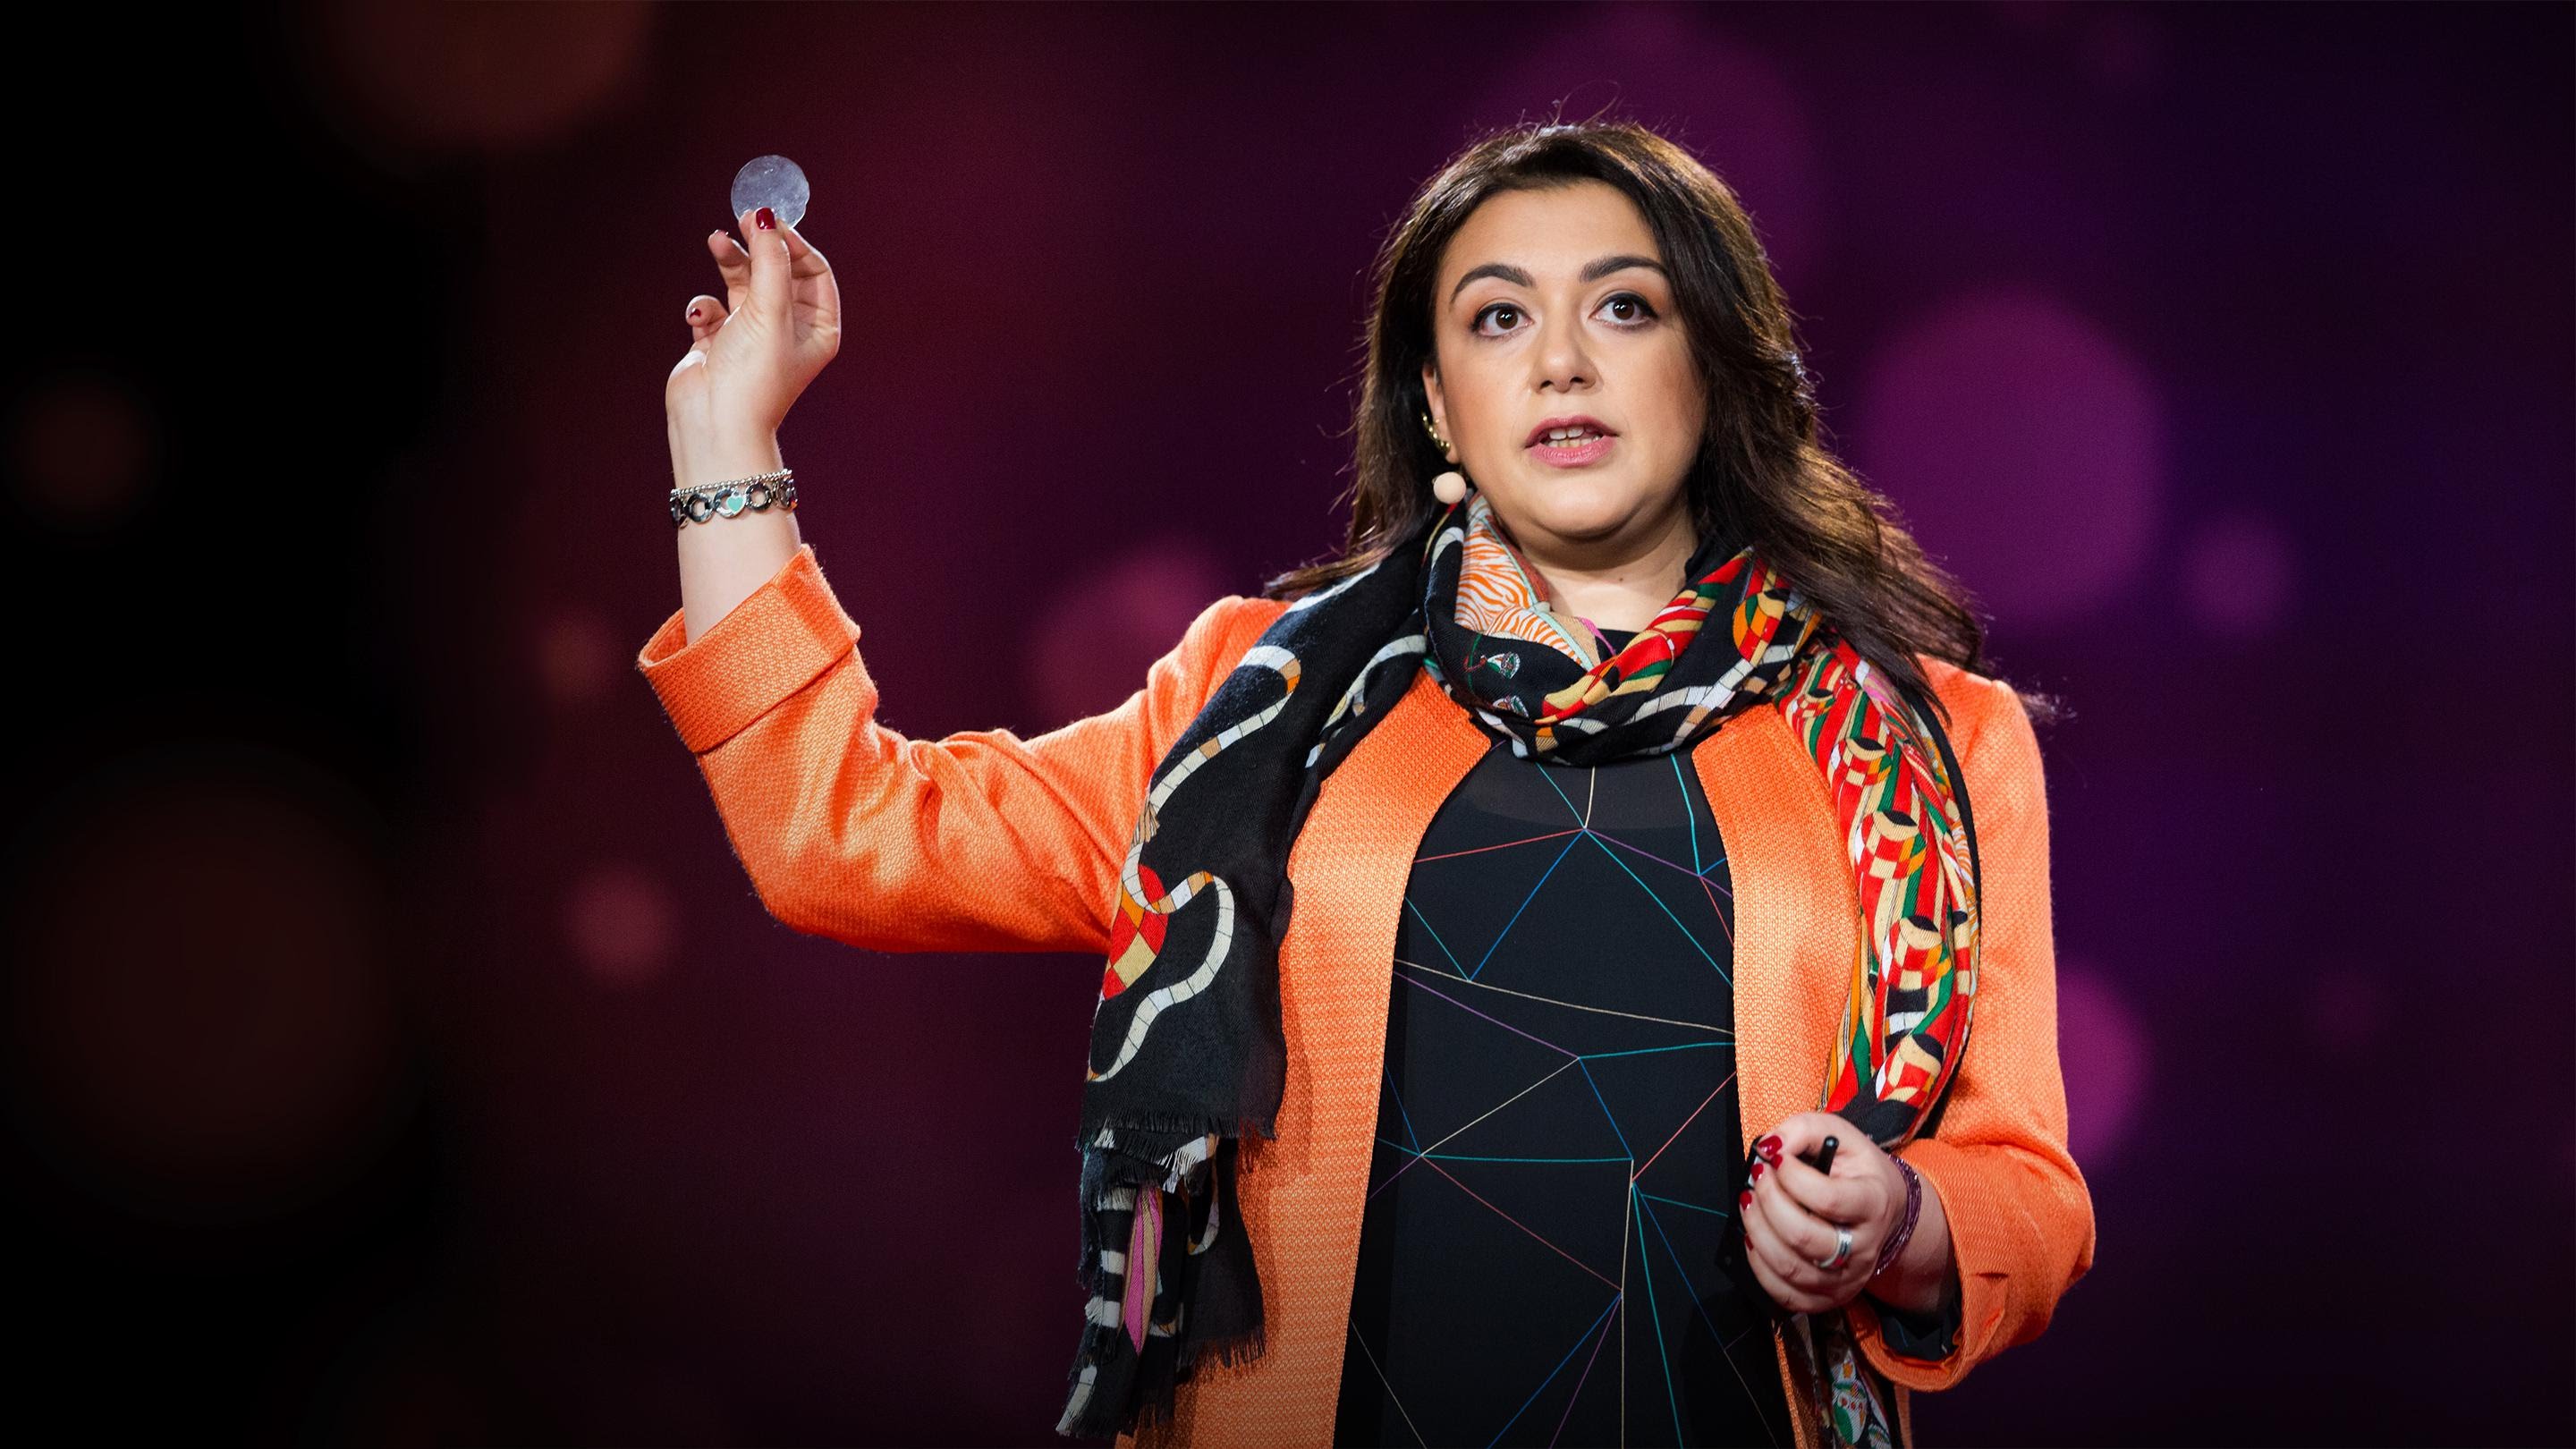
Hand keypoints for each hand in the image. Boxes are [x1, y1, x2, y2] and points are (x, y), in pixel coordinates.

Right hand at [666, 207, 840, 451]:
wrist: (714, 422)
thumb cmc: (753, 375)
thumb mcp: (770, 310)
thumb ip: (770, 260)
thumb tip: (766, 217)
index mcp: (818, 329)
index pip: (814, 272)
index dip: (794, 243)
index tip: (772, 221)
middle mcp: (788, 331)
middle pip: (777, 272)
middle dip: (760, 246)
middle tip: (742, 219)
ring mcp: (752, 336)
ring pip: (743, 284)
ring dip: (731, 262)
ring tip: (716, 241)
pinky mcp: (719, 342)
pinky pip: (713, 309)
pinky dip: (705, 307)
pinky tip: (701, 318)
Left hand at [1739, 1111, 1904, 1314]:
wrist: (1882, 1208)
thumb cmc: (1854, 1169)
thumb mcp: (1838, 1134)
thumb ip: (1803, 1130)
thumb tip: (1770, 1146)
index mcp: (1873, 1204)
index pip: (1828, 1199)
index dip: (1792, 1177)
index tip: (1775, 1157)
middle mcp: (1864, 1247)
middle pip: (1804, 1238)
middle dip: (1768, 1203)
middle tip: (1758, 1177)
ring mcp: (1847, 1278)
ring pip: (1790, 1268)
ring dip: (1757, 1231)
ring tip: (1750, 1201)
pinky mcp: (1829, 1297)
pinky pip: (1785, 1293)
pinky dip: (1759, 1265)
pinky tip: (1754, 1237)